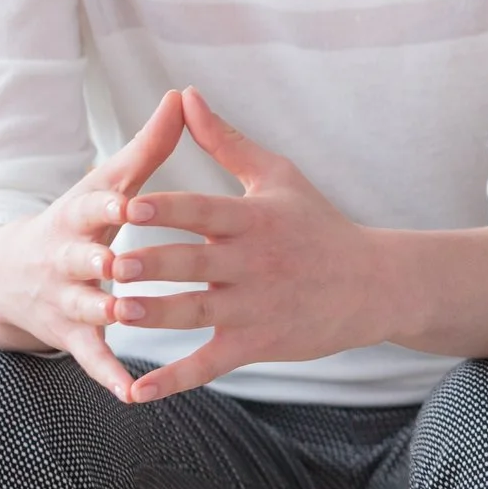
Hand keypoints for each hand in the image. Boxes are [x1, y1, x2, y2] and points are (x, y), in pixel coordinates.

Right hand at [0, 91, 185, 400]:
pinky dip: (109, 375)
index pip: (93, 206)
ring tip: (130, 316)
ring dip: (105, 311)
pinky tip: (132, 393)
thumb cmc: (80, 220)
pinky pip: (91, 358)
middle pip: (82, 257)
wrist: (8, 275)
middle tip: (122, 262)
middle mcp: (66, 257)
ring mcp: (65, 299)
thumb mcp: (106, 182)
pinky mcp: (71, 336)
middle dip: (99, 259)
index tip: (132, 199)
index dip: (110, 203)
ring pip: (86, 306)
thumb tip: (183, 95)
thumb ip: (148, 147)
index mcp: (79, 216)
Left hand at [115, 87, 376, 403]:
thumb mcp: (278, 176)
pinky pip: (209, 364)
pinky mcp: (257, 344)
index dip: (169, 209)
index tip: (131, 204)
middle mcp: (253, 263)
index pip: (205, 211)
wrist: (374, 285)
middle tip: (114, 262)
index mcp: (254, 219)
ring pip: (198, 312)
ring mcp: (255, 307)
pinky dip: (174, 380)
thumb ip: (226, 141)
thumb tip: (185, 96)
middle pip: (196, 263)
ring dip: (157, 315)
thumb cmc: (319, 225)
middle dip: (155, 263)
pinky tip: (136, 392)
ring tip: (117, 313)